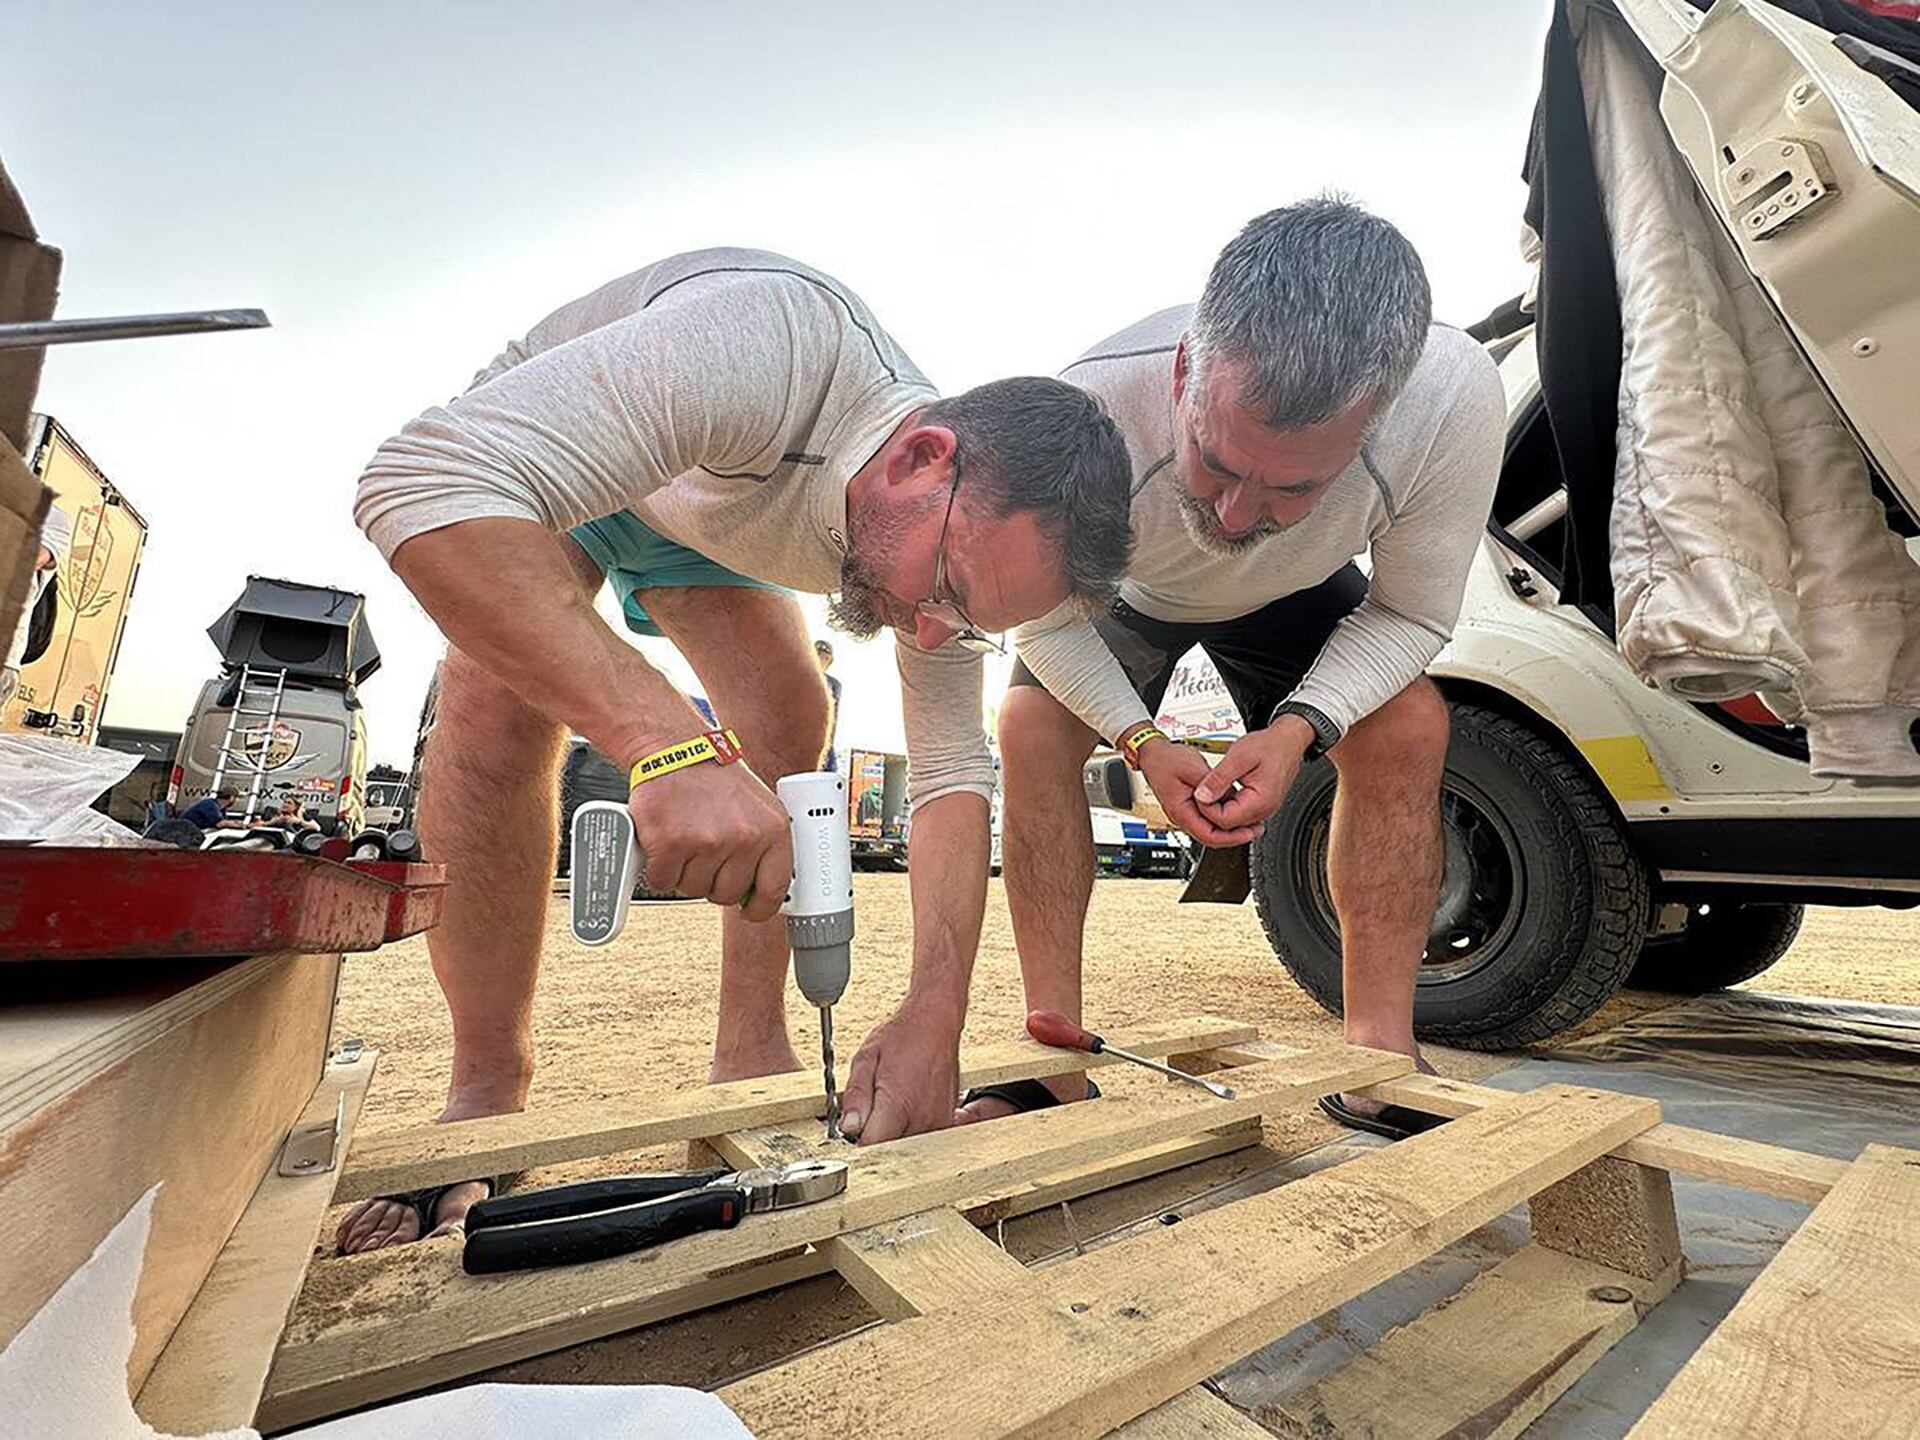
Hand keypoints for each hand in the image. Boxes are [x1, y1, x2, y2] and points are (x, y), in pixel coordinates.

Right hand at [627, 762, 790, 921]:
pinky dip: (658, 867)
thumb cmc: (714, 779)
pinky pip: (663, 881)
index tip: (749, 911)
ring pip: (692, 889)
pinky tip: (665, 841)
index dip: (759, 908)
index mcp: (773, 830)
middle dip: (711, 881)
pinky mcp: (671, 843)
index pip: (774, 890)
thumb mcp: (758, 808)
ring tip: (686, 838)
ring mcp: (708, 841)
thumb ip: (764, 847)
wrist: (675, 749)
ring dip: (684, 872)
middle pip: (725, 895)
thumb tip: (762, 891)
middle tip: (703, 854)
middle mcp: (744, 838)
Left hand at [838, 1002, 962, 1144]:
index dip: (856, 1141)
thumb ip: (856, 1096)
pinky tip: (905, 1108)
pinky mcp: (946, 1121)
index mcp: (898, 1105)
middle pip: (888, 1149)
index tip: (853, 1128)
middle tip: (870, 1110)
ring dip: (893, 1133)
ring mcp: (937, 1123)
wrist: (936, 1022)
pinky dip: (909, 1129)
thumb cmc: (903, 1035)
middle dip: (874, 1136)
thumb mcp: (866, 1058)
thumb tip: (849, 1127)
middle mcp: (921, 1119)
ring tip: (890, 1104)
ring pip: (905, 1147)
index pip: (870, 1146)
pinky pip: (921, 1139)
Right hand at [1137, 738, 1263, 847]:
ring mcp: (1186, 812)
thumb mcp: (1194, 768)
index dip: (1231, 837)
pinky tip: (1235, 808)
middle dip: (1234, 835)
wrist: (1152, 753)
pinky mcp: (1190, 806)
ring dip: (1230, 826)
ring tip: (1249, 821)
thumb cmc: (1166, 760)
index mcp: (1181, 812)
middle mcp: (1182, 816)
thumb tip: (1230, 799)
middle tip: (1254, 829)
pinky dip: (1223, 816)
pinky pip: (1208, 818)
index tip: (1248, 832)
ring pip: (1211, 828)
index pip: (1208, 836)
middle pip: (1211, 836)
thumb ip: (1213, 785)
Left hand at [1189, 717, 1315, 830]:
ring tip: (1210, 790)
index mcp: (1260, 802)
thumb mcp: (1238, 757)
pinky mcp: (1260, 806)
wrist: (1288, 741)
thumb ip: (1218, 779)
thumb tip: (1201, 796)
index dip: (1207, 809)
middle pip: (1227, 825)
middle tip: (1201, 791)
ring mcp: (1263, 810)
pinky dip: (1227, 805)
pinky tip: (1221, 792)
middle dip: (1211, 810)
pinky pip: (1239, 814)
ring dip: (1218, 809)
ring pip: (1232, 822)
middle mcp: (1264, 811)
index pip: (1224, 820)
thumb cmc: (1270, 746)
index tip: (1199, 793)